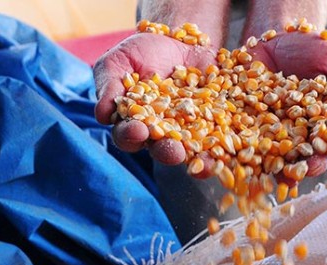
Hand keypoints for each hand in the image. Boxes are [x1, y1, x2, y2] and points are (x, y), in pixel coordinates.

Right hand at [93, 32, 216, 164]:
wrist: (179, 41)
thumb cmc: (141, 53)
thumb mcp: (119, 62)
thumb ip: (109, 86)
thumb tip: (101, 113)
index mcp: (134, 124)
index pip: (128, 135)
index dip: (131, 135)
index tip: (137, 130)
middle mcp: (161, 135)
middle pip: (161, 149)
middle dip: (166, 152)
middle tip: (172, 151)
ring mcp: (188, 132)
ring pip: (191, 152)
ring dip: (197, 159)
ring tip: (202, 161)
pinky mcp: (213, 126)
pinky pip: (217, 142)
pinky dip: (222, 150)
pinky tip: (226, 154)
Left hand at [249, 30, 326, 176]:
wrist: (275, 39)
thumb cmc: (317, 51)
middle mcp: (306, 136)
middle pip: (312, 156)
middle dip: (311, 164)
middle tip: (309, 166)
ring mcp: (278, 136)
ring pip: (281, 160)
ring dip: (281, 171)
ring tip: (280, 175)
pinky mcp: (252, 131)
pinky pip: (251, 148)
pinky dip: (248, 157)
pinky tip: (247, 163)